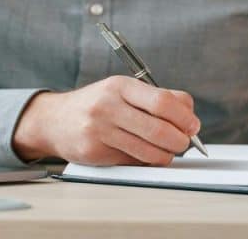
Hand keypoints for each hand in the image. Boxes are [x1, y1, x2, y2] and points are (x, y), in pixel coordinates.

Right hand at [12, 76, 200, 165]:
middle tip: (184, 142)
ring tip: (167, 150)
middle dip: (180, 140)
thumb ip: (156, 99)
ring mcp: (99, 130)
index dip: (184, 117)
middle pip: (159, 129)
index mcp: (120, 86)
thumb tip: (190, 117)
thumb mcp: (122, 91)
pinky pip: (133, 162)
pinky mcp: (95, 152)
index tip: (193, 125)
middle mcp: (108, 106)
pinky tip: (144, 154)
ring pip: (149, 151)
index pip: (162, 101)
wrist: (54, 120)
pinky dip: (146, 161)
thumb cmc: (97, 105)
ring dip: (166, 155)